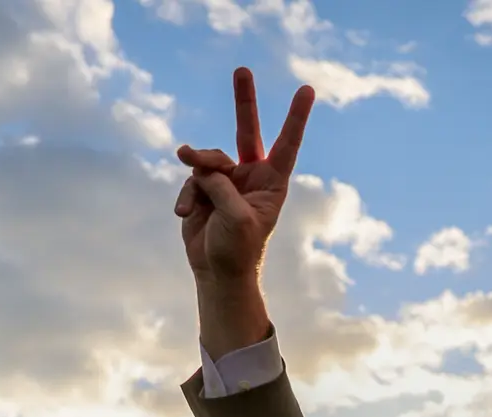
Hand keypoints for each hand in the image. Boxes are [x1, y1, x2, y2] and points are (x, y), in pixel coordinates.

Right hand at [175, 68, 313, 355]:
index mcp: (272, 182)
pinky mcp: (203, 189)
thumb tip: (199, 164)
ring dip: (199, 170)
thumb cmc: (238, 249)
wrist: (216, 272)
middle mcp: (250, 176)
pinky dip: (186, 194)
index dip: (296, 117)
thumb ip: (221, 185)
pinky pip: (191, 178)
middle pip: (246, 131)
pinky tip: (185, 213)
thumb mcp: (236, 217)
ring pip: (208, 158)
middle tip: (242, 69)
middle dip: (244, 101)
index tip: (307, 89)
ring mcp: (226, 180)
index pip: (286, 143)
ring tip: (194, 194)